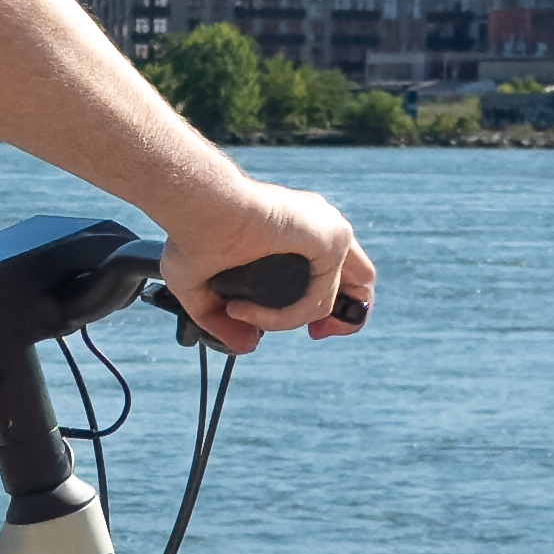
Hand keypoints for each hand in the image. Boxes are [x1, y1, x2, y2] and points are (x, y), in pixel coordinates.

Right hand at [163, 177, 375, 354]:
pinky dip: (284, 316)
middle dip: (344, 318)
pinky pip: (319, 300)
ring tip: (241, 313)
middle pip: (360, 280)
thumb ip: (223, 319)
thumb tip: (246, 346)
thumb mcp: (203, 287)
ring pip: (329, 300)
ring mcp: (331, 233)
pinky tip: (246, 309)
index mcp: (300, 230)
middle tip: (316, 334)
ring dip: (287, 320)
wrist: (199, 207)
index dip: (326, 305)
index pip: (335, 269)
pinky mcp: (332, 241)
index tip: (311, 328)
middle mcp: (322, 227)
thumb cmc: (193, 234)